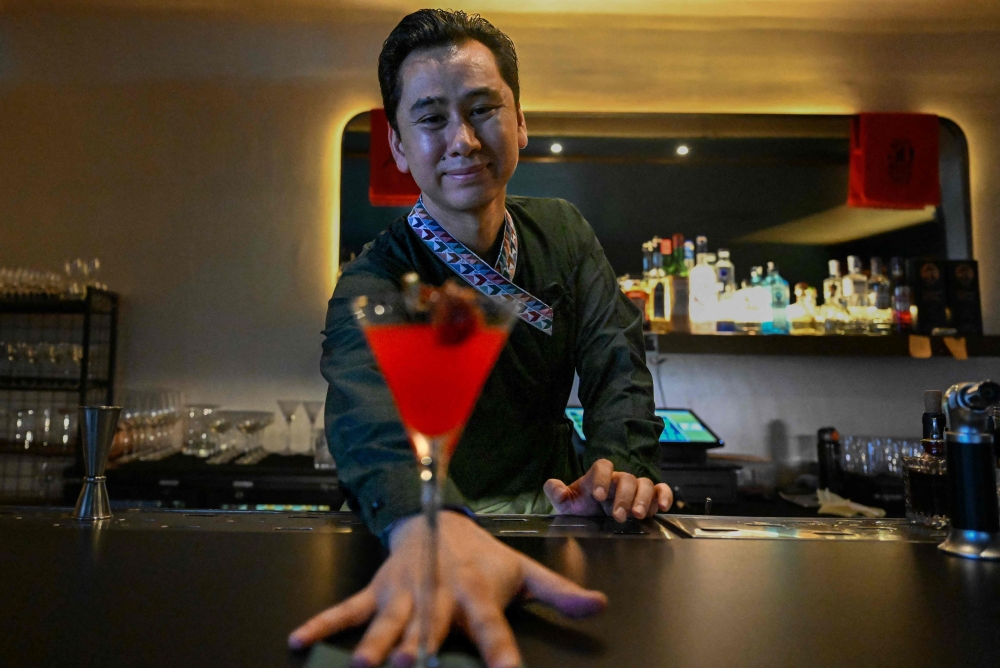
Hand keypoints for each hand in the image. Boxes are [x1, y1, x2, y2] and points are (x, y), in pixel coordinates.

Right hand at [288, 511, 606, 667]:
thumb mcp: (523, 571)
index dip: (501, 656)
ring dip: (378, 643)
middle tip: (417, 666)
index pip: (493, 631)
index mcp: (476, 595)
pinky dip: (324, 624)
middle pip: (431, 628)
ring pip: (388, 622)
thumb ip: (559, 593)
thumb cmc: (483, 556)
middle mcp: (438, 595)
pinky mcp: (377, 591)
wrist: (438, 518)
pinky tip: (300, 640)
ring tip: (366, 665)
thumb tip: (600, 607)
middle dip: (424, 649)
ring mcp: (403, 593)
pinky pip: (348, 609)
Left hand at [543, 458, 672, 520]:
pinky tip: (662, 507)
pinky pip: (661, 490)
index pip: (603, 465)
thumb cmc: (582, 509)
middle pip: (626, 478)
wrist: (594, 521)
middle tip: (618, 515)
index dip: (601, 478)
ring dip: (643, 498)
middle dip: (623, 496)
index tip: (597, 496)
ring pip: (645, 483)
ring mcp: (636, 488)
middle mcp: (618, 480)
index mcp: (599, 477)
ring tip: (637, 515)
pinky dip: (664, 496)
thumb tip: (553, 485)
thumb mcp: (566, 504)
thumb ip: (557, 493)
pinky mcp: (650, 498)